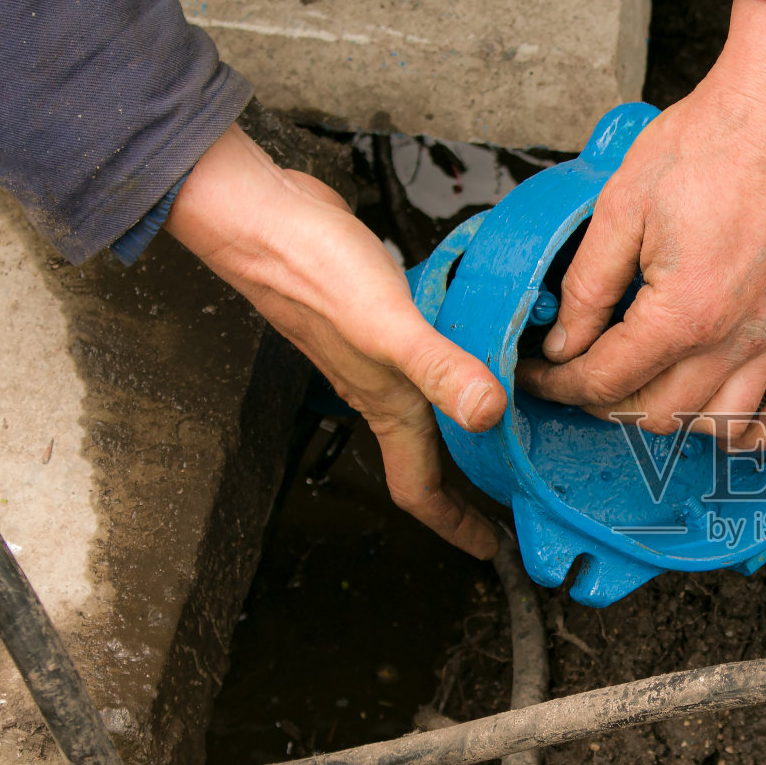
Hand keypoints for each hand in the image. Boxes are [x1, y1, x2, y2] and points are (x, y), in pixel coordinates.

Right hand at [165, 125, 506, 557]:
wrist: (259, 217)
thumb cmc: (311, 271)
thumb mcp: (387, 328)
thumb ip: (439, 370)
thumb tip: (488, 415)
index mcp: (385, 404)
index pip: (417, 487)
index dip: (454, 525)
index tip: (489, 547)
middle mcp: (380, 386)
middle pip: (424, 454)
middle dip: (463, 484)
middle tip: (506, 496)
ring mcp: (375, 350)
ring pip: (423, 404)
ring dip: (458, 422)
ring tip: (504, 427)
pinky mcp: (377, 311)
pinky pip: (423, 352)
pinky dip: (452, 361)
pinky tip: (475, 339)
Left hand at [517, 0, 765, 449]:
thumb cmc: (709, 144)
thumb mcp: (623, 206)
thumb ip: (588, 286)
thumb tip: (564, 343)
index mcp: (682, 313)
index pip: (606, 378)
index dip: (560, 385)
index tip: (539, 376)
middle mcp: (735, 339)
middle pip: (658, 412)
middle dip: (608, 403)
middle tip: (583, 377)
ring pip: (723, 423)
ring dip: (677, 422)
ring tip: (647, 396)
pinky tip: (736, 426)